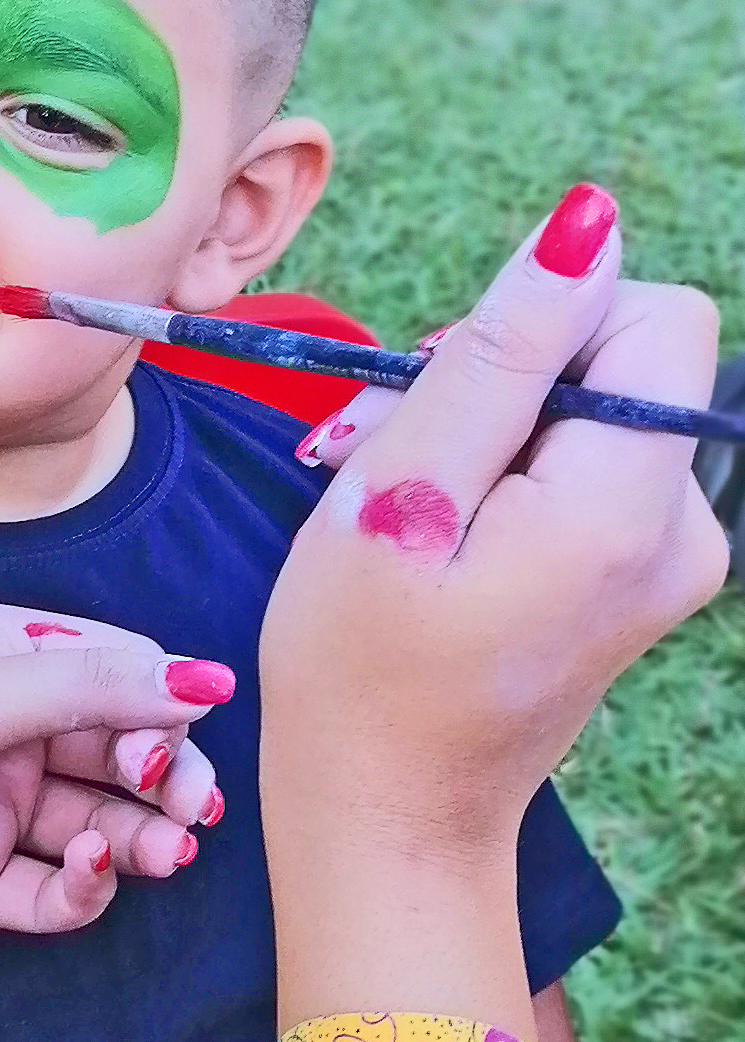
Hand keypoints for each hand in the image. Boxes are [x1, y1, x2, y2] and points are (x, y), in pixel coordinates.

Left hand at [0, 602, 233, 937]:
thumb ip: (89, 689)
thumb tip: (206, 678)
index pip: (110, 671)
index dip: (160, 702)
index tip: (197, 729)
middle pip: (114, 751)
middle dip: (164, 776)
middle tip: (189, 805)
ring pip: (94, 823)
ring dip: (138, 835)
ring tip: (161, 849)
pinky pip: (50, 887)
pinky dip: (83, 886)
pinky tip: (91, 870)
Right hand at [259, 184, 726, 1028]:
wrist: (385, 816)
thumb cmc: (358, 665)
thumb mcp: (396, 492)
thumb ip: (496, 353)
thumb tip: (587, 225)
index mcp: (627, 506)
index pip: (655, 313)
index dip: (542, 321)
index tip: (445, 394)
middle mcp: (683, 527)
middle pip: (615, 360)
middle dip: (494, 378)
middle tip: (384, 456)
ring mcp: (668, 561)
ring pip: (587, 413)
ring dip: (480, 431)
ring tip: (391, 506)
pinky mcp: (636, 578)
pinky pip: (581, 471)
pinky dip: (500, 480)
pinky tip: (428, 535)